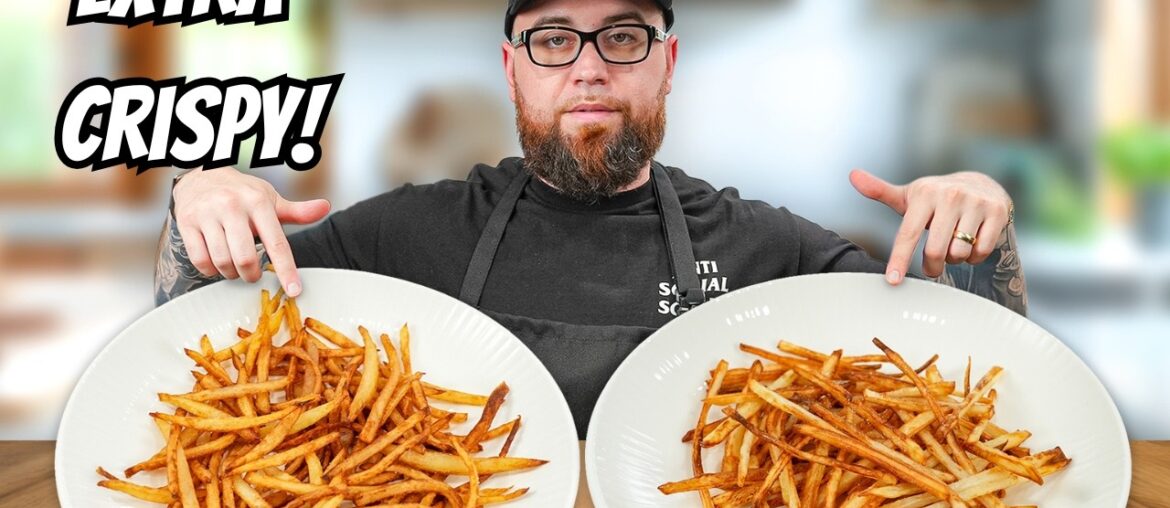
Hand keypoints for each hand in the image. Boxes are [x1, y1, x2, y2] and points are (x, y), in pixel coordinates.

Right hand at [172, 167, 329, 296]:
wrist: (202, 176)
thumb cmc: (241, 193)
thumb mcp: (270, 199)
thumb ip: (297, 211)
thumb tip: (325, 208)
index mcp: (258, 201)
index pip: (276, 242)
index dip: (286, 270)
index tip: (294, 291)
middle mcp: (232, 205)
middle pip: (245, 258)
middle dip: (251, 274)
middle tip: (252, 274)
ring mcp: (207, 213)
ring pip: (222, 261)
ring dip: (231, 273)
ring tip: (235, 266)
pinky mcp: (186, 222)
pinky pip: (200, 260)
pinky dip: (211, 270)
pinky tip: (217, 263)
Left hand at [849, 169, 1011, 284]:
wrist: (981, 183)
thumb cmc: (936, 197)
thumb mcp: (910, 196)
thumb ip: (880, 191)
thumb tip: (852, 175)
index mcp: (925, 193)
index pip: (908, 233)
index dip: (900, 259)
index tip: (893, 281)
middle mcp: (950, 195)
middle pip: (935, 250)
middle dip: (931, 266)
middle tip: (931, 266)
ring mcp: (976, 203)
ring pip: (959, 252)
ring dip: (954, 259)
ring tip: (953, 246)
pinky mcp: (998, 212)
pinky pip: (981, 251)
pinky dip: (974, 256)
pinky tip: (971, 244)